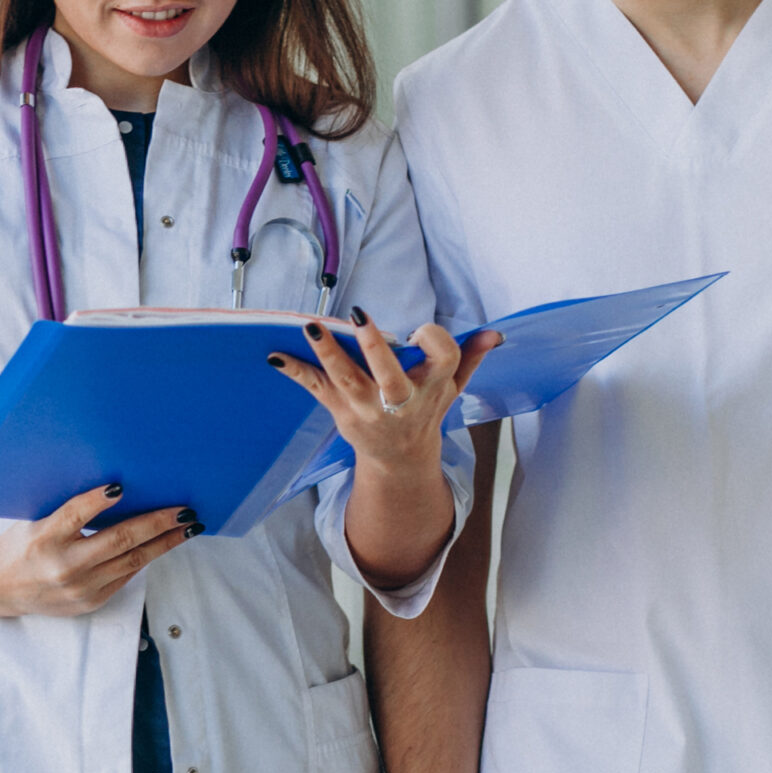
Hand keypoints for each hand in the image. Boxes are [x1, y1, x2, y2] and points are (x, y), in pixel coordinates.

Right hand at [0, 482, 194, 617]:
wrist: (0, 587)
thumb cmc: (21, 545)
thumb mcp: (35, 521)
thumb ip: (69, 511)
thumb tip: (117, 489)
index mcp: (44, 538)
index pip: (74, 515)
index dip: (96, 501)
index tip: (121, 485)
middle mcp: (63, 566)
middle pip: (118, 540)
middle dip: (157, 524)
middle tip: (184, 511)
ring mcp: (79, 588)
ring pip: (132, 561)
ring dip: (164, 543)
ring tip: (187, 528)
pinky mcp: (89, 602)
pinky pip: (125, 576)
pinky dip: (145, 558)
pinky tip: (162, 544)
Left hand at [270, 314, 500, 478]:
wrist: (401, 457)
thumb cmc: (426, 410)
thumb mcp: (453, 386)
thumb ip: (471, 357)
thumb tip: (495, 334)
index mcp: (432, 387)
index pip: (443, 357)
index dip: (434, 340)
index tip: (420, 332)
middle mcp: (400, 400)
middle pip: (389, 375)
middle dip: (374, 347)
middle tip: (357, 314)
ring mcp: (368, 408)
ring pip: (347, 379)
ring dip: (328, 352)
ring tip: (310, 325)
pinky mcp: (341, 410)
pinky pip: (316, 389)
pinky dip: (296, 372)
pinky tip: (275, 356)